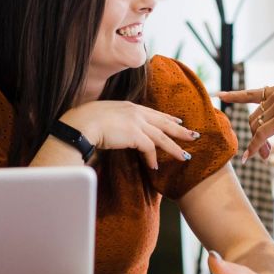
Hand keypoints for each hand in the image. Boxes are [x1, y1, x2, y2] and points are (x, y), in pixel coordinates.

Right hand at [60, 101, 198, 169]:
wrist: (79, 125)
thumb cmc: (84, 122)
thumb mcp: (104, 116)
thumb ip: (116, 121)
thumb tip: (117, 131)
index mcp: (129, 107)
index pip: (153, 113)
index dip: (167, 118)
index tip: (177, 122)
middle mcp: (135, 112)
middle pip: (164, 122)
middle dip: (180, 130)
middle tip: (193, 136)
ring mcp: (136, 123)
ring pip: (162, 137)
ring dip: (174, 148)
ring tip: (185, 157)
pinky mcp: (134, 135)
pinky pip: (150, 148)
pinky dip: (153, 158)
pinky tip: (155, 166)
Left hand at [219, 84, 273, 161]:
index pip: (252, 92)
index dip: (234, 95)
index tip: (219, 95)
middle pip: (254, 118)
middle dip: (254, 136)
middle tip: (262, 154)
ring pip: (256, 128)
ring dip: (257, 145)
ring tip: (263, 157)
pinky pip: (261, 135)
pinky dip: (254, 147)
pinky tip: (250, 158)